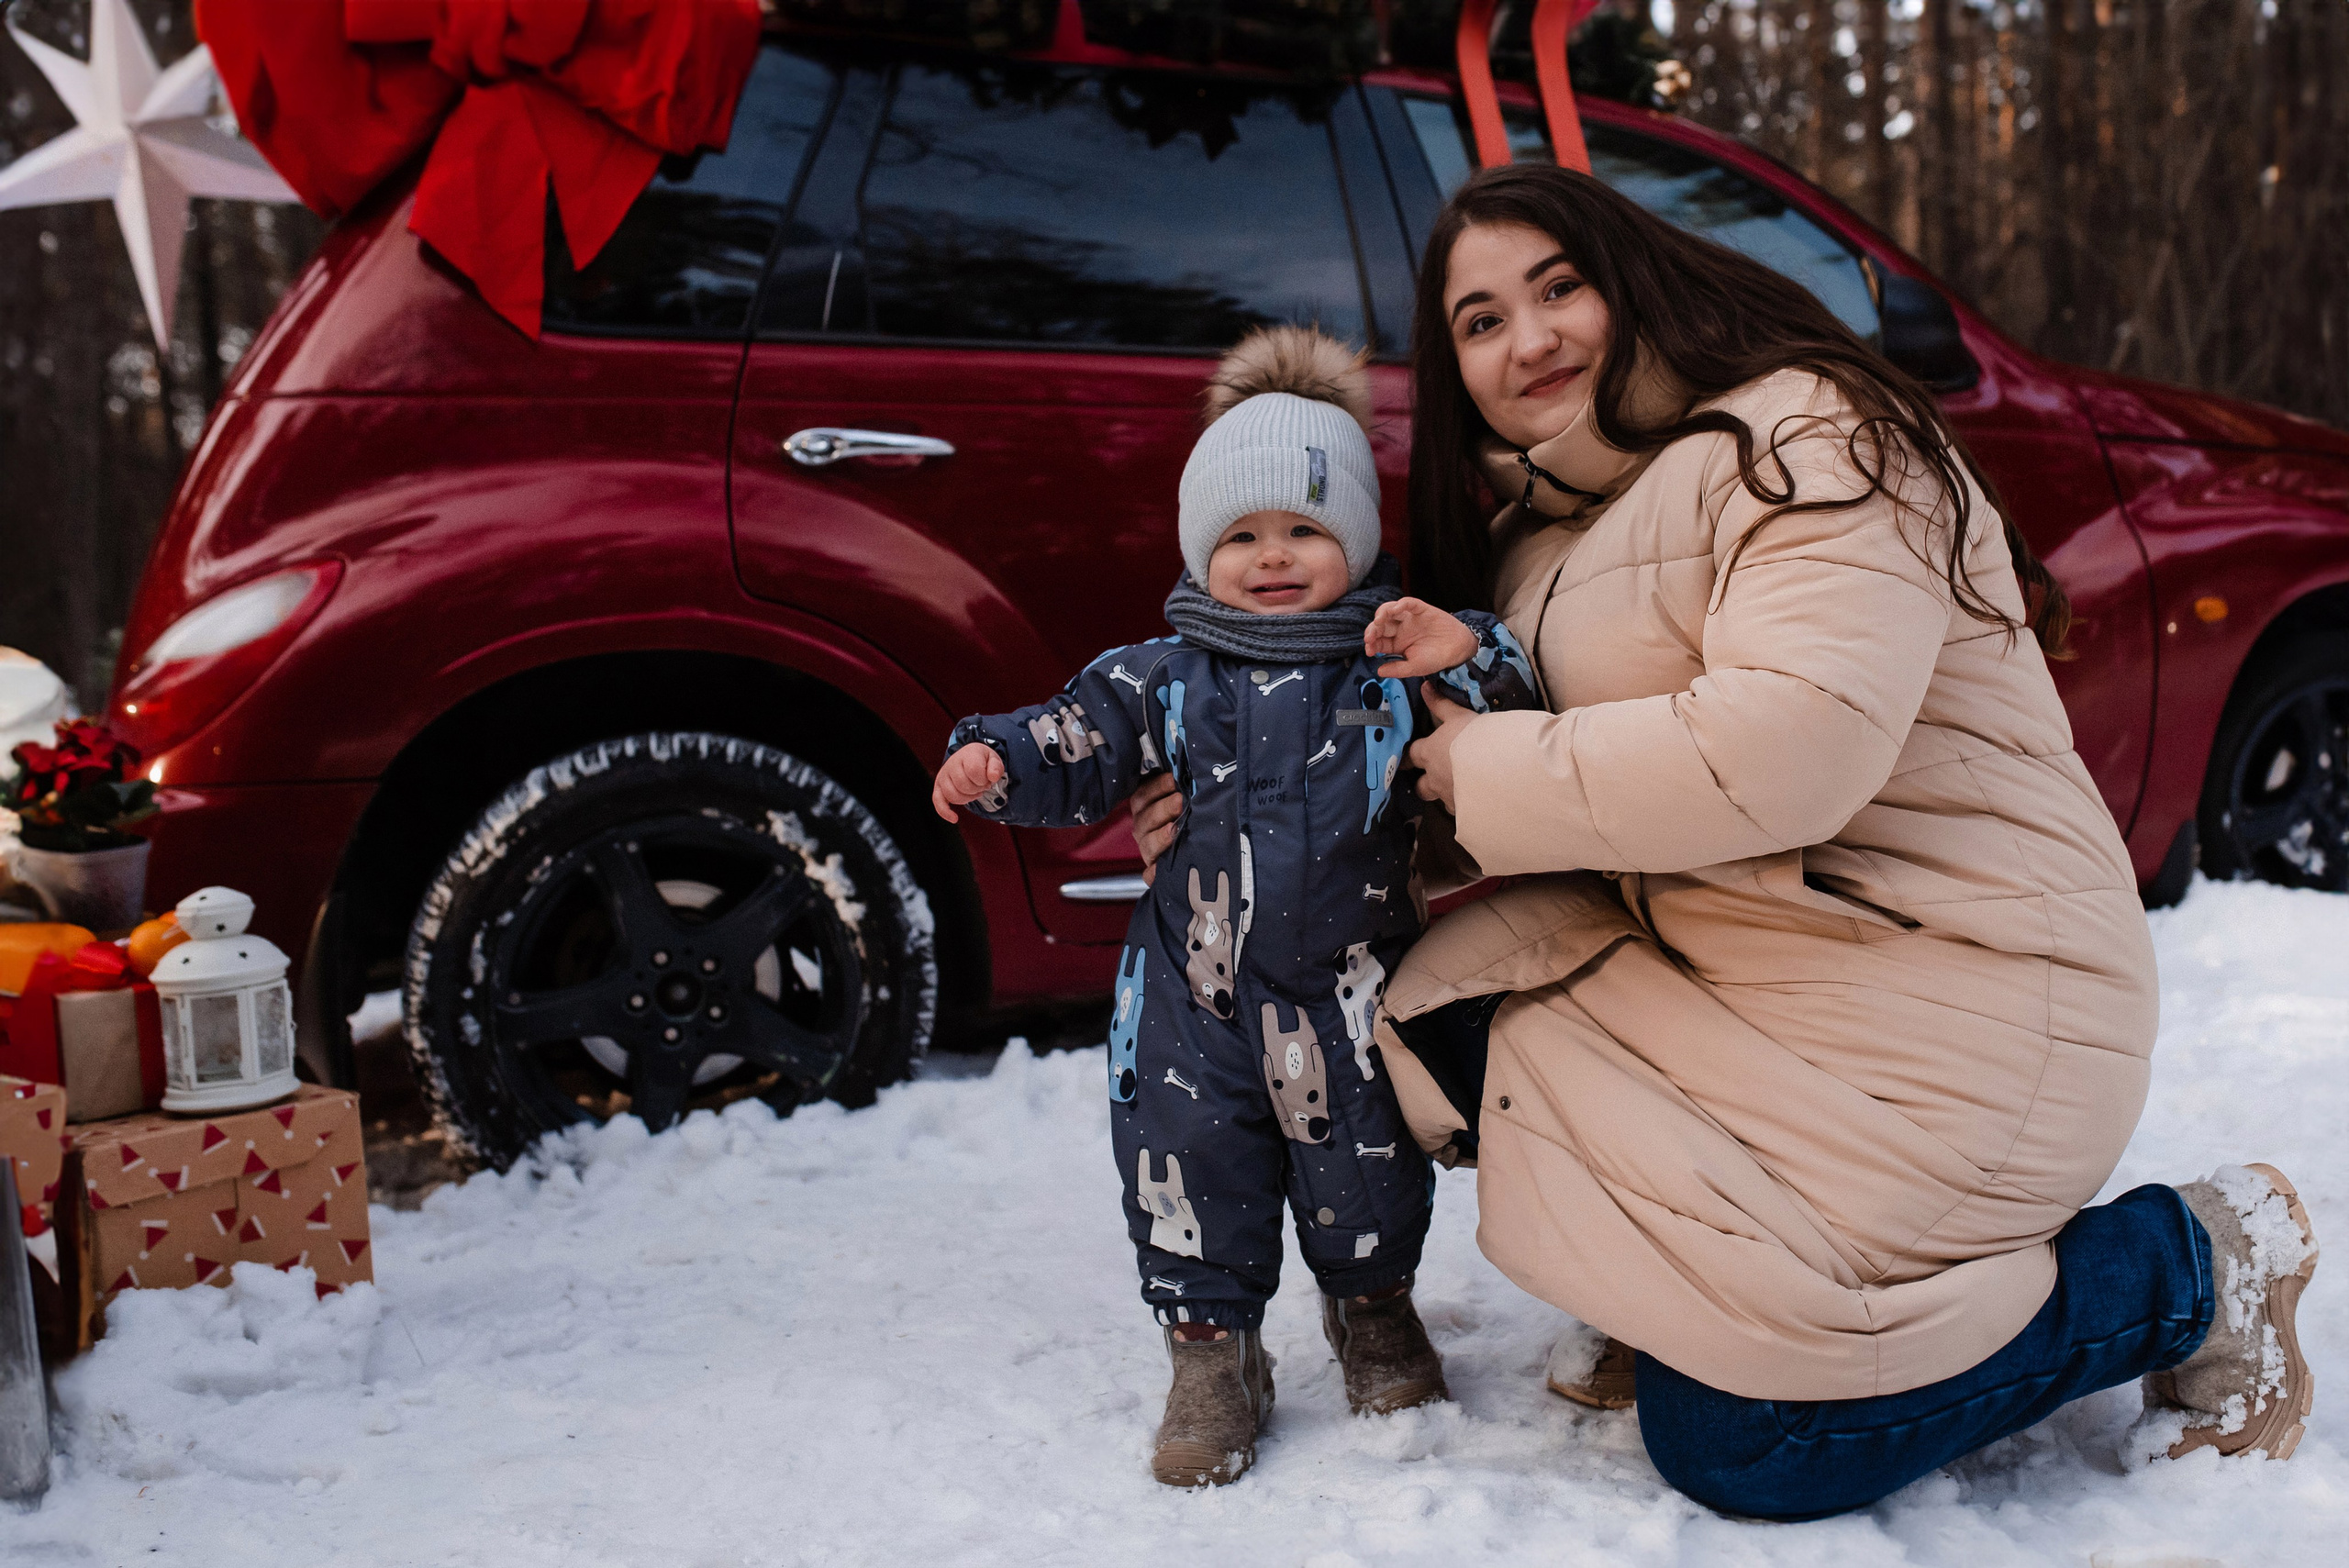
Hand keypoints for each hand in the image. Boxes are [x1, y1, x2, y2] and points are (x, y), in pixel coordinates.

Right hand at [932, 742, 1005, 821]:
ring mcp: (943, 775)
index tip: (988, 778)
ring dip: (967, 798)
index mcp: (966, 754)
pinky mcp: (938, 787)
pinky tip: (954, 818)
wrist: (968, 758)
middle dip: (977, 789)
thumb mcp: (994, 760)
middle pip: (963, 785)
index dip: (984, 780)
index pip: (974, 771)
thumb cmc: (982, 761)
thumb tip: (993, 777)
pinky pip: (937, 801)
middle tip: (981, 785)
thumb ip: (996, 768)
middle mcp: (951, 763)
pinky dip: (945, 811)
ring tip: (974, 792)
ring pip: (953, 795)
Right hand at [1128, 771, 1183, 885]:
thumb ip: (1182, 787)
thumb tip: (1192, 770)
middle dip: (1162, 809)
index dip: (1155, 787)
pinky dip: (1154, 873)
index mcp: (1146, 809)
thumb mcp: (1185, 799)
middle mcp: (1144, 829)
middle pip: (1144, 818)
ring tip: (1175, 829)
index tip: (1172, 780)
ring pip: (1147, 844)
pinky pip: (1149, 875)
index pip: (1142, 795)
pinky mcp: (1154, 872)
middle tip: (1179, 801)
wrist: (1202, 850)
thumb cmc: (1193, 815)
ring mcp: (1148, 850)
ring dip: (1160, 837)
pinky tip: (1161, 870)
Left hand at [1366, 597, 1478, 677]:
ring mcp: (1410, 618)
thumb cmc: (1437, 658)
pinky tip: (1397, 609)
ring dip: (1382, 613)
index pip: (1378, 640)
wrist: (1459, 649)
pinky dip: (1402, 603)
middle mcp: (1401, 629)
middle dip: (1372, 629)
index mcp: (1397, 643)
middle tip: (1371, 636)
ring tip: (1379, 620)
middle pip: (1381, 624)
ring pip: (1391, 610)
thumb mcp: (1415, 668)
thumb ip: (1397, 669)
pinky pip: (1409, 603)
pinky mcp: (1422, 610)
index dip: (1371, 643)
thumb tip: (1379, 671)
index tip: (1370, 650)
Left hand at [1409, 688, 1474, 810]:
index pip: (1412, 755)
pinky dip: (1466, 808)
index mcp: (1430, 753)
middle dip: (1422, 784)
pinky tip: (1474, 805)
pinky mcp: (1465, 812)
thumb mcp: (1459, 716)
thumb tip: (1424, 686)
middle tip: (1426, 781)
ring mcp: (1449, 797)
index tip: (1405, 759)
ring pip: (1441, 800)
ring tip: (1456, 793)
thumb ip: (1441, 704)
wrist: (1498, 769)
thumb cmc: (1475, 738)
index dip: (1408, 756)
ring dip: (1445, 796)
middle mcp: (1435, 778)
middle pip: (1420, 787)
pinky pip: (1461, 812)